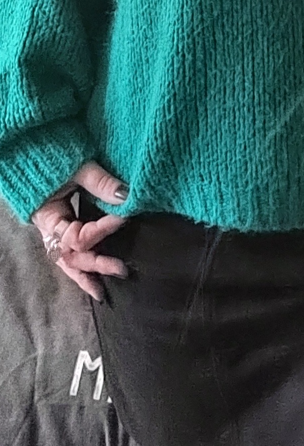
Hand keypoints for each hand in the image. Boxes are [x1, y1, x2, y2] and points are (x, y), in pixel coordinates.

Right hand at [30, 160, 130, 301]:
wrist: (34, 152)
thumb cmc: (53, 158)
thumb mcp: (76, 167)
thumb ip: (99, 181)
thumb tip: (126, 197)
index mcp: (48, 216)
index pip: (76, 235)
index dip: (100, 230)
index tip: (122, 219)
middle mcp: (50, 230)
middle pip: (71, 255)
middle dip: (96, 263)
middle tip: (121, 269)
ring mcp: (54, 232)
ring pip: (68, 261)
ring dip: (86, 275)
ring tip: (102, 293)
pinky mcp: (62, 230)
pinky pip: (71, 255)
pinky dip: (82, 270)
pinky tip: (96, 284)